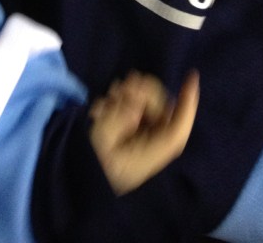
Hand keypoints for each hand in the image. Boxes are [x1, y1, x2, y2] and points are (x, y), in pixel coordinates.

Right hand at [89, 70, 199, 195]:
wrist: (71, 185)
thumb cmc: (84, 164)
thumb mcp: (98, 140)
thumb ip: (118, 119)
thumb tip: (136, 103)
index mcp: (147, 157)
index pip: (176, 131)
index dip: (187, 104)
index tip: (191, 78)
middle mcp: (147, 148)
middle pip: (160, 111)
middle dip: (144, 94)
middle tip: (122, 88)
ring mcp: (136, 140)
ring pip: (145, 108)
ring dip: (127, 96)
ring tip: (107, 101)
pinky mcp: (124, 134)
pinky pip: (130, 110)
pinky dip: (118, 102)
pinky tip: (102, 108)